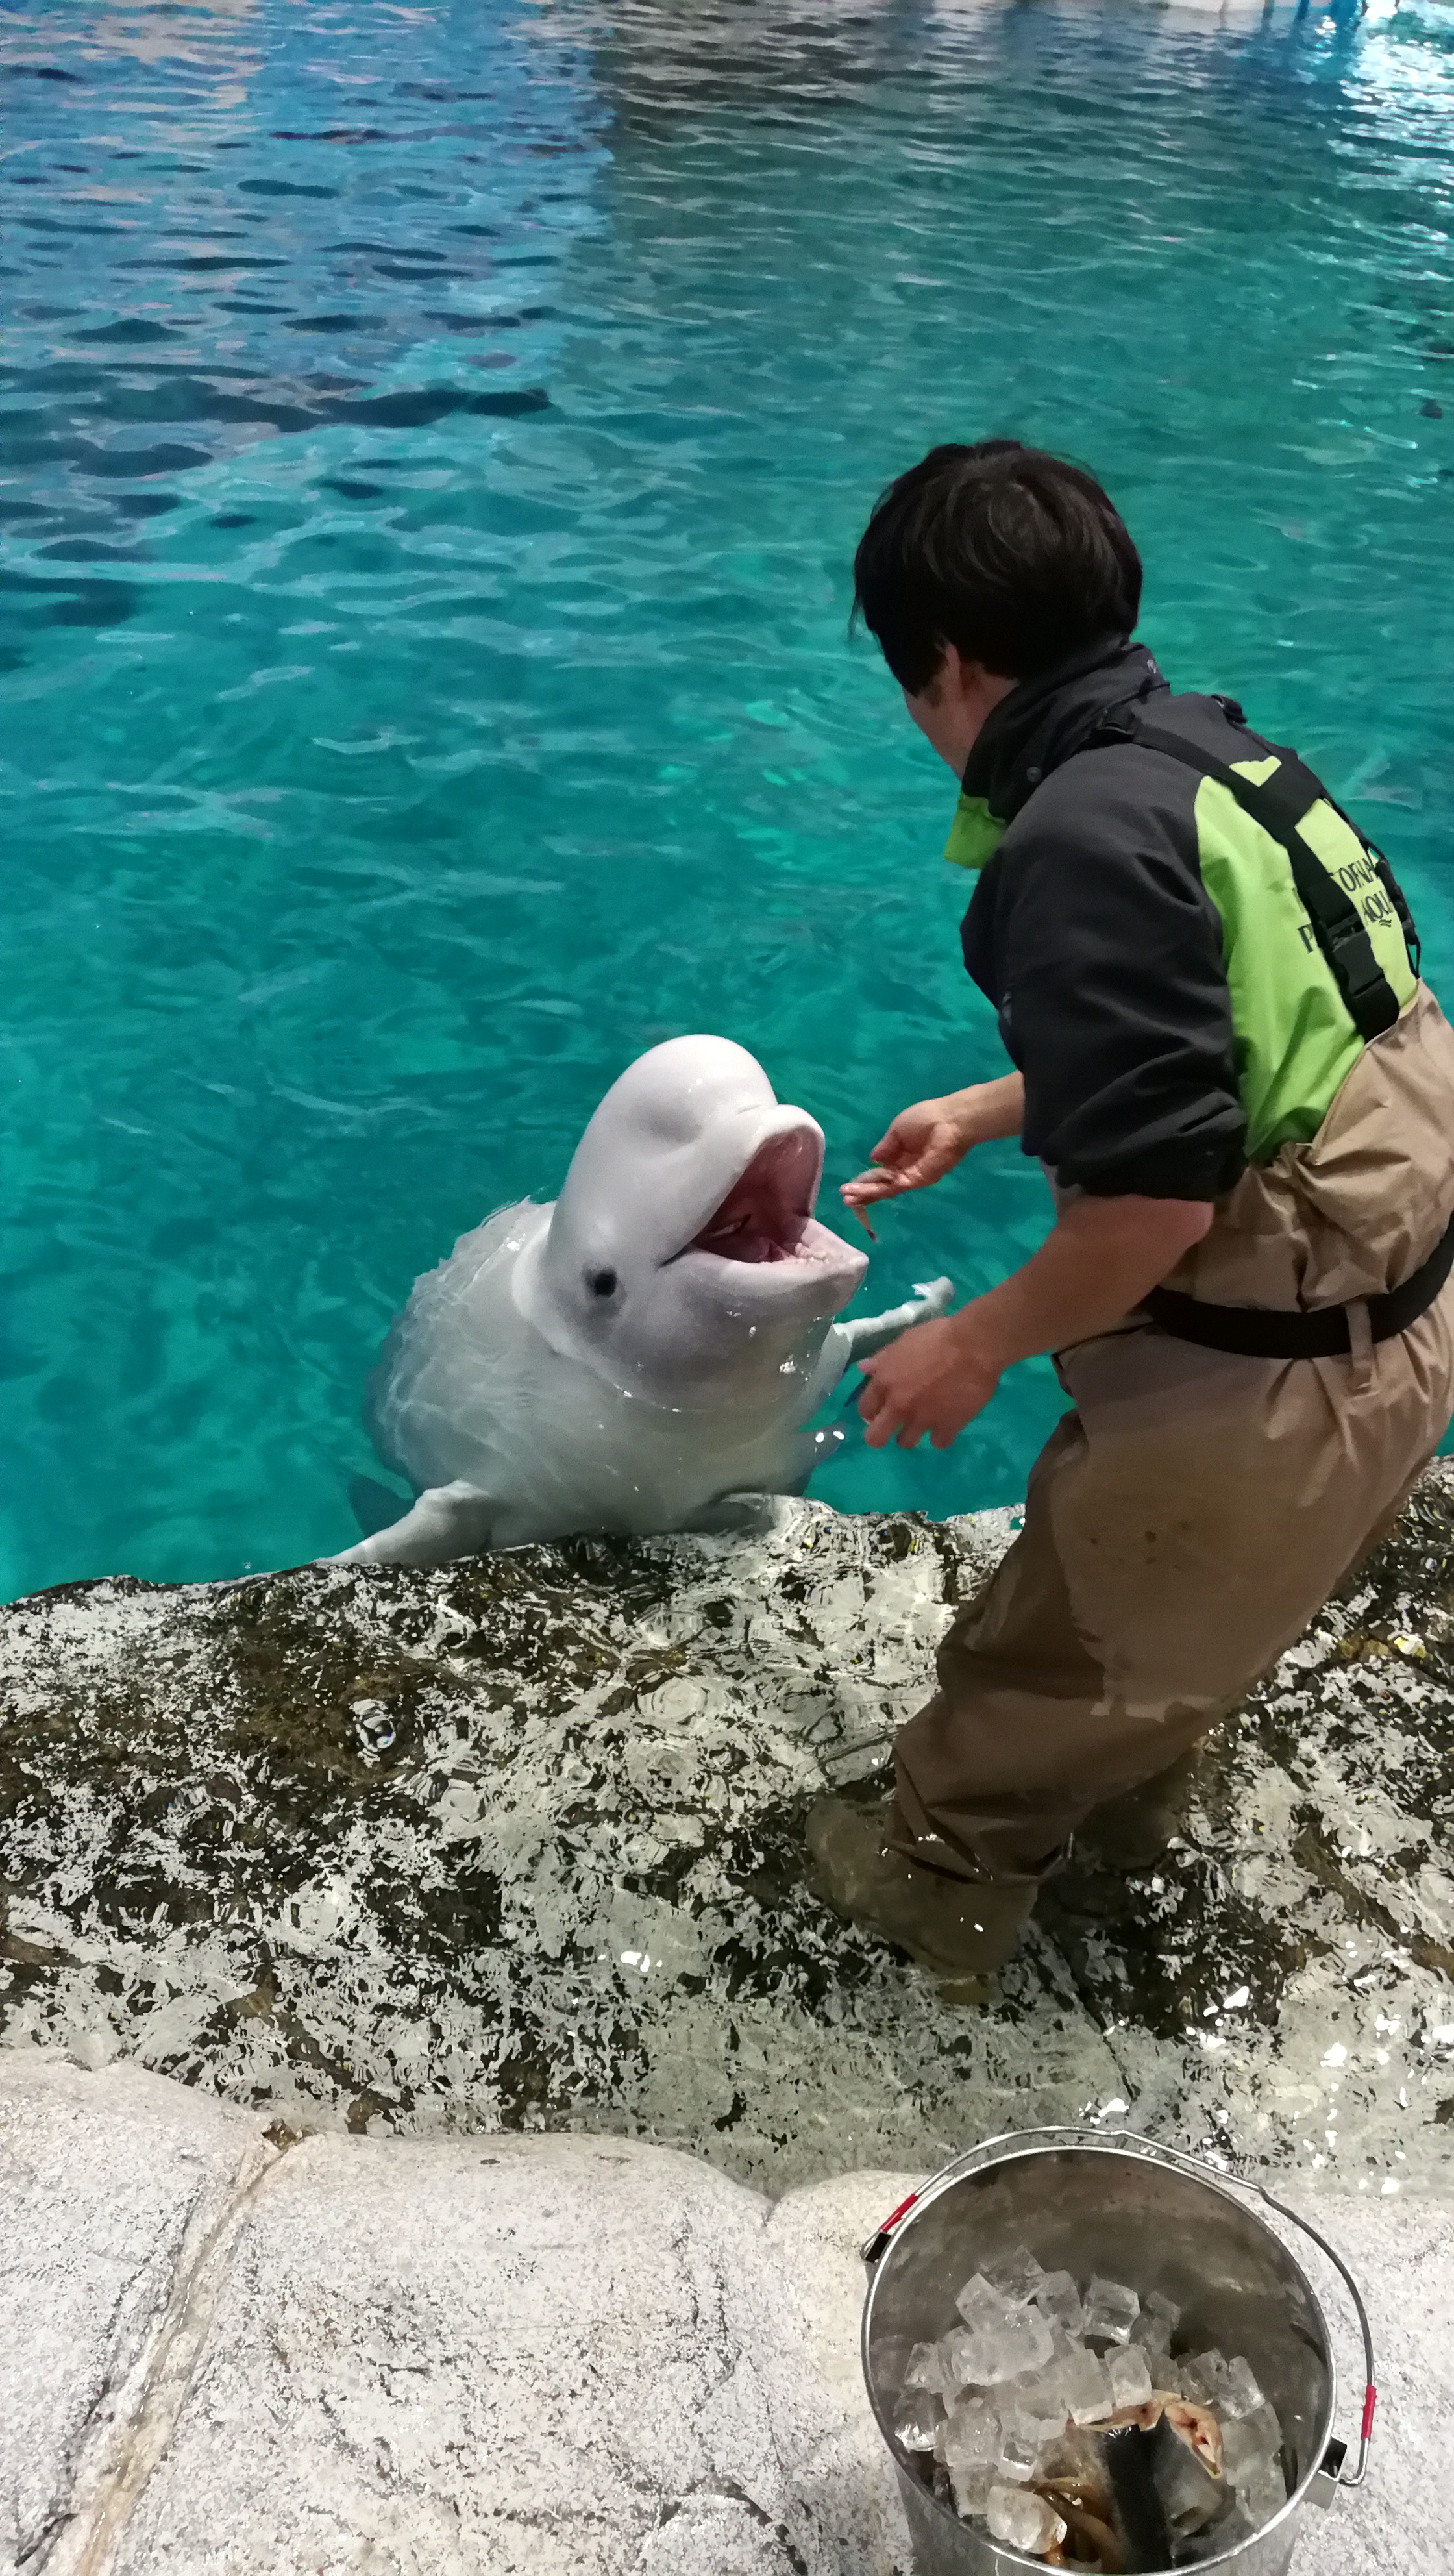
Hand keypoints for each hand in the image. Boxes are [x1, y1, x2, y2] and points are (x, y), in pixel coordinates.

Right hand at [840, 1095, 976, 1212]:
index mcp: (901, 1153)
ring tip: (847, 1199)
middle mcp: (905, 1168)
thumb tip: (873, 1159)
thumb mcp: (897, 1129)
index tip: (850, 1184)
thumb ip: (885, 1146)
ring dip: (865, 1194)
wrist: (949, 1122)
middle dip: (863, 1190)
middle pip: (881, 1184)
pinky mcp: (917, 1180)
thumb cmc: (925, 1119)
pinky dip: (876, 1190)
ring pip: (885, 1189)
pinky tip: (859, 1191)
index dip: (866, 1178)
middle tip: (844, 1197)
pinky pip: (893, 1187)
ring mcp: (911, 1176)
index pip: (881, 1171)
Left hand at [855, 1313, 999, 1449]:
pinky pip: (938, 1443)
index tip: (879, 1408)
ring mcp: (922, 1419)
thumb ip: (883, 1358)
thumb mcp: (905, 1340)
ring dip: (911, 1434)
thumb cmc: (938, 1336)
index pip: (864, 1408)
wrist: (973, 1346)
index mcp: (885, 1382)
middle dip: (879, 1435)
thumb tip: (863, 1368)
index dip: (870, 1410)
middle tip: (891, 1427)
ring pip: (906, 1442)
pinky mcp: (947, 1426)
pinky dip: (941, 1436)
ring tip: (921, 1423)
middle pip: (875, 1437)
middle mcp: (898, 1405)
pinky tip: (946, 1425)